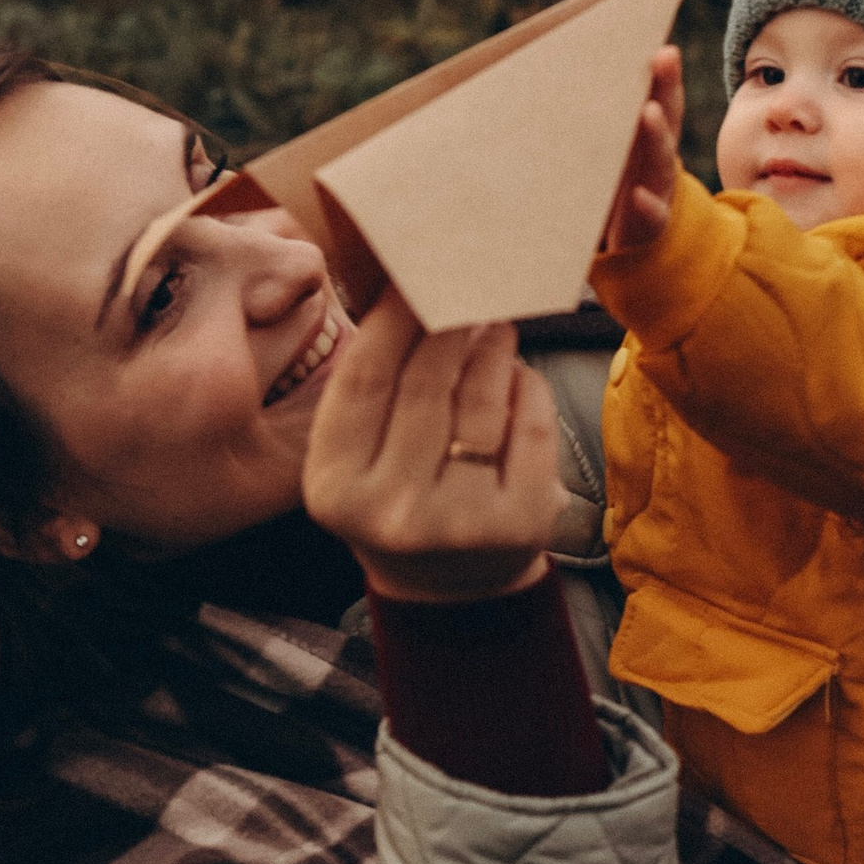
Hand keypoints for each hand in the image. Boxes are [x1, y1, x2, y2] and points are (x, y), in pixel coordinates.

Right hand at [302, 295, 560, 603]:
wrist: (451, 590)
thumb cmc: (400, 496)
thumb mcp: (360, 453)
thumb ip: (373, 383)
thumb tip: (410, 283)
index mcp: (333, 488)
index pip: (364, 380)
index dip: (391, 318)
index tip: (413, 273)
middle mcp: (390, 511)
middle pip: (425, 383)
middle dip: (449, 323)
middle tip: (466, 286)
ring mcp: (458, 522)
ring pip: (480, 400)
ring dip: (492, 347)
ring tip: (493, 325)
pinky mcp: (520, 523)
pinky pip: (530, 424)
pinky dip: (526, 387)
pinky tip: (517, 375)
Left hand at [601, 46, 682, 255]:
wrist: (634, 242)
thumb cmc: (612, 184)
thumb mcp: (611, 148)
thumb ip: (601, 116)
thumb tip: (569, 66)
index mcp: (648, 136)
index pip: (661, 97)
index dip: (665, 72)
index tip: (662, 45)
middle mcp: (657, 157)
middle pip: (667, 117)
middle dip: (665, 87)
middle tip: (662, 58)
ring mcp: (657, 189)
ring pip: (662, 162)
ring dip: (657, 136)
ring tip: (649, 113)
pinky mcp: (649, 224)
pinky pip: (652, 214)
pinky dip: (648, 205)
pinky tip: (639, 196)